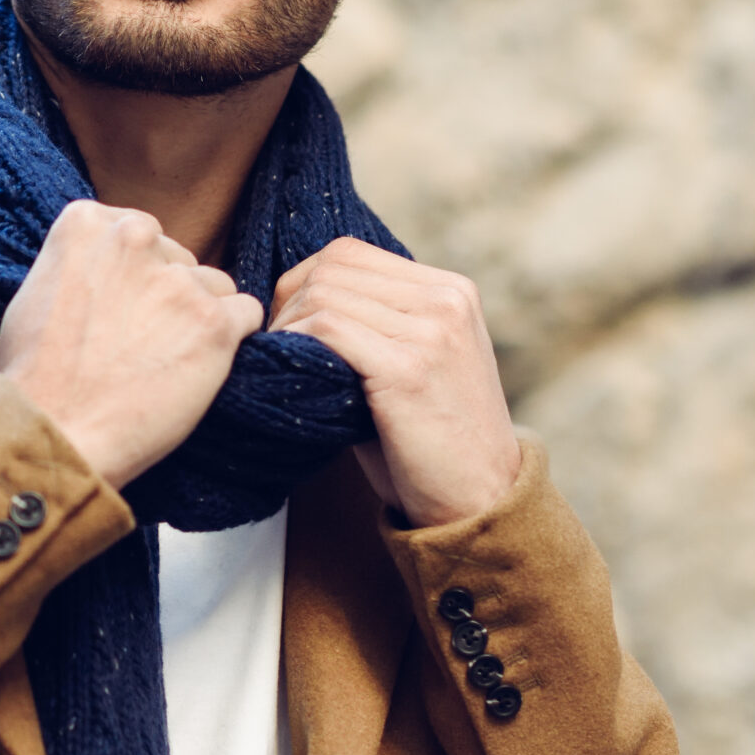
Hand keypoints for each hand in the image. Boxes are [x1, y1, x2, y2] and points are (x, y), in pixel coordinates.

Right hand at [0, 201, 264, 489]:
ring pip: (214, 286)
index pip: (138, 232)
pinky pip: (246, 313)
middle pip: (178, 258)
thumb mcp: (31, 294)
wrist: (56, 433)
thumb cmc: (33, 379)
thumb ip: (75, 267)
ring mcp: (178, 280)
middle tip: (140, 342)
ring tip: (166, 361)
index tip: (122, 306)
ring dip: (199, 319)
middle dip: (167, 294)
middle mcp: (135, 239)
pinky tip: (199, 367)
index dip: (135, 275)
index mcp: (87, 224)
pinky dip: (230, 341)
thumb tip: (96, 273)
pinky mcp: (214, 322)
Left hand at [267, 238, 520, 526]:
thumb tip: (295, 298)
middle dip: (288, 301)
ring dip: (287, 325)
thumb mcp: (416, 362)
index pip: (350, 253)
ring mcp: (432, 331)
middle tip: (275, 345)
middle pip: (332, 265)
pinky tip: (292, 372)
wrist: (480, 501)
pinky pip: (328, 327)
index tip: (287, 323)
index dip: (304, 282)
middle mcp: (446, 299)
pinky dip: (296, 343)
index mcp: (451, 290)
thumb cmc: (431, 440)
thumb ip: (377, 322)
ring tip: (283, 361)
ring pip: (324, 292)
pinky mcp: (408, 367)